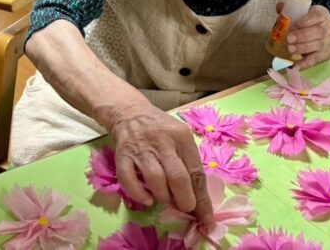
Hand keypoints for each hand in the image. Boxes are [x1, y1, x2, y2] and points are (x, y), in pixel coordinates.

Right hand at [102, 101, 211, 222]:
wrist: (130, 112)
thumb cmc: (161, 129)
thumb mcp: (180, 138)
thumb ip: (189, 164)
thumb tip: (199, 199)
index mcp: (181, 136)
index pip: (196, 172)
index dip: (202, 200)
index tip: (207, 219)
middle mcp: (162, 141)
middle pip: (177, 177)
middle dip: (184, 200)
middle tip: (185, 208)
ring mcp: (140, 148)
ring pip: (155, 179)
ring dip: (164, 198)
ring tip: (167, 201)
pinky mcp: (122, 155)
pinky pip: (128, 179)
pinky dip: (139, 194)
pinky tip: (147, 199)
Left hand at [287, 5, 329, 69]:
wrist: (329, 35)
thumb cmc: (311, 22)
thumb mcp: (304, 13)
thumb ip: (291, 10)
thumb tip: (279, 6)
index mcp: (323, 14)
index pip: (317, 15)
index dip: (305, 21)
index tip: (294, 25)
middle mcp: (328, 27)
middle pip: (318, 32)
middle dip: (302, 36)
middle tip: (289, 39)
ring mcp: (328, 42)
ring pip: (318, 45)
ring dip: (303, 48)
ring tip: (290, 49)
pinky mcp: (325, 54)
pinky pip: (316, 59)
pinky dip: (305, 63)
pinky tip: (296, 66)